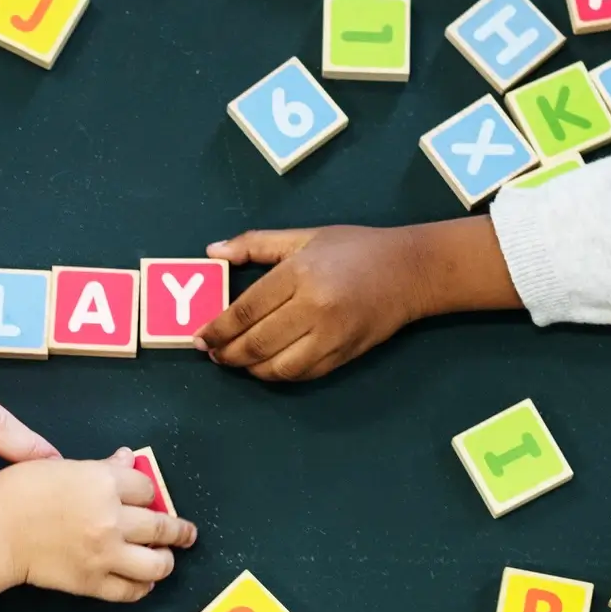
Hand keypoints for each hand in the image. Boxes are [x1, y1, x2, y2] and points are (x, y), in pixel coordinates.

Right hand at [0, 451, 195, 601]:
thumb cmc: (18, 491)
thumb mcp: (60, 466)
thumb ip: (100, 467)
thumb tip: (127, 460)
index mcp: (104, 483)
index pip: (147, 488)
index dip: (148, 493)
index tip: (147, 499)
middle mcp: (112, 519)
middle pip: (162, 526)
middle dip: (179, 530)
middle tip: (187, 534)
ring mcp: (105, 554)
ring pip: (157, 563)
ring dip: (166, 561)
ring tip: (165, 558)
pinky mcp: (93, 582)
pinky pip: (131, 590)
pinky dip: (142, 586)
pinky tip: (143, 580)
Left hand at [196, 226, 426, 380]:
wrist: (411, 271)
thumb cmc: (355, 249)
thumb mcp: (304, 236)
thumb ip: (255, 244)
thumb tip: (213, 251)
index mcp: (300, 274)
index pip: (246, 310)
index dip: (218, 328)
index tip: (199, 337)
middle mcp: (314, 308)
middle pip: (257, 343)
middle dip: (227, 353)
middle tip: (212, 353)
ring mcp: (331, 336)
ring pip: (278, 367)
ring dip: (250, 369)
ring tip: (236, 361)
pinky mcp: (344, 355)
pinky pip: (303, 374)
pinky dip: (278, 375)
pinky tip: (266, 366)